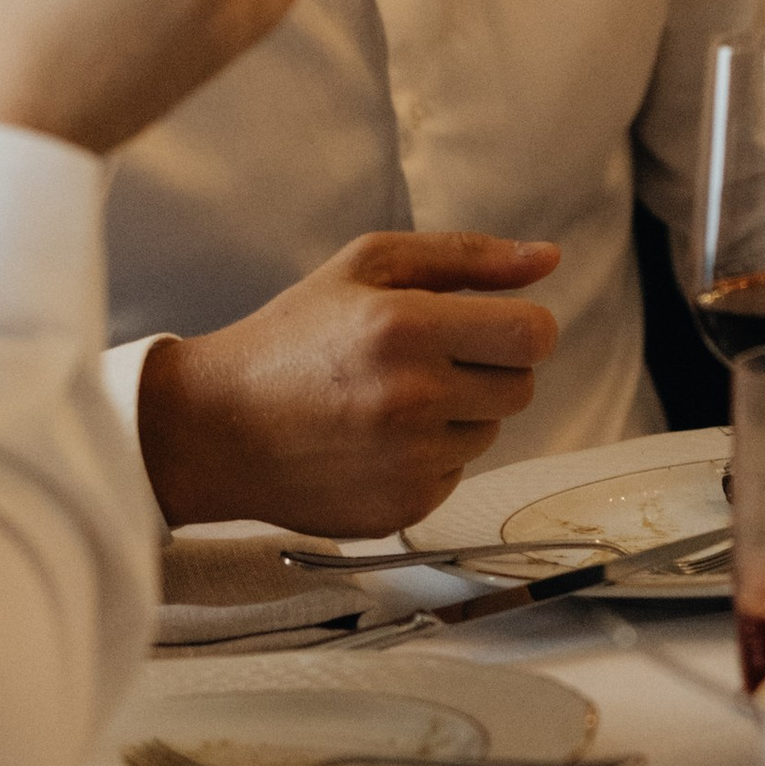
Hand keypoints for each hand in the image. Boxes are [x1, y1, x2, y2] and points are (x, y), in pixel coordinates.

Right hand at [135, 231, 561, 531]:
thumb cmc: (292, 338)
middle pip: (520, 388)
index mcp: (406, 327)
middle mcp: (413, 399)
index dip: (522, 328)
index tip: (491, 328)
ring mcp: (408, 462)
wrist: (215, 429)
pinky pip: (454, 477)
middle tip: (426, 361)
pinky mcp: (402, 509)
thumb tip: (549, 259)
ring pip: (488, 434)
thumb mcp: (367, 267)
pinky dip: (428, 460)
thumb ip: (466, 257)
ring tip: (387, 402)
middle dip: (487, 369)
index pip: (533, 335)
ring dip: (456, 416)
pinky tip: (374, 442)